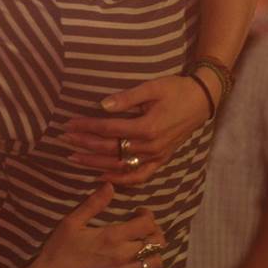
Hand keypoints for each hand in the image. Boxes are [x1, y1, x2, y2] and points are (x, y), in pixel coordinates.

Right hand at [29, 183, 167, 267]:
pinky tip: (140, 266)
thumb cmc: (59, 250)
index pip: (147, 224)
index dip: (148, 215)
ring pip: (156, 263)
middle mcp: (124, 256)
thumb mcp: (72, 222)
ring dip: (155, 252)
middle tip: (144, 228)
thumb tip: (110, 186)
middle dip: (155, 231)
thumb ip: (93, 204)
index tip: (139, 212)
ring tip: (144, 246)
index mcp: (113, 236)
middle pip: (157, 242)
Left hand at [62, 75, 211, 184]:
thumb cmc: (176, 90)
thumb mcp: (152, 87)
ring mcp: (156, 156)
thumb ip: (127, 98)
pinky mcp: (161, 160)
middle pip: (110, 149)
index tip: (69, 124)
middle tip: (65, 140)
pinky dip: (120, 179)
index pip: (108, 130)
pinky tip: (102, 177)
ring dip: (95, 163)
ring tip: (74, 158)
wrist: (202, 101)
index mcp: (147, 127)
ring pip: (120, 165)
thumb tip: (102, 105)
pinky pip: (139, 176)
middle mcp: (150, 146)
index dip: (86, 127)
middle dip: (85, 144)